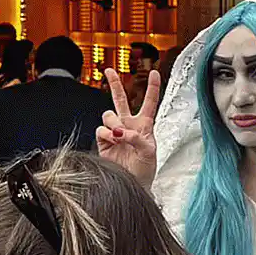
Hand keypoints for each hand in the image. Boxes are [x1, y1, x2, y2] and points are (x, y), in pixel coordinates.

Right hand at [97, 68, 160, 188]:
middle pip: (120, 100)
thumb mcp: (150, 152)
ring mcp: (115, 133)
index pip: (149, 103)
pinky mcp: (103, 141)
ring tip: (120, 135)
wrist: (133, 184)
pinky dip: (107, 134)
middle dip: (114, 84)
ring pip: (108, 114)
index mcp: (145, 125)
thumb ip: (138, 137)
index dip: (152, 88)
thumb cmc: (145, 170)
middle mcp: (128, 125)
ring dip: (114, 122)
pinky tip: (112, 141)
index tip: (155, 72)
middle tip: (109, 71)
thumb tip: (121, 131)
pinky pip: (100, 129)